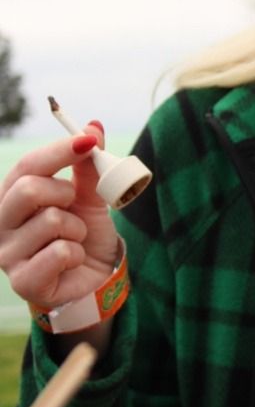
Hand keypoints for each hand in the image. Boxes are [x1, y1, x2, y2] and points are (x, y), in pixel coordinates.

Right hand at [0, 122, 119, 311]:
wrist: (94, 278)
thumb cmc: (83, 234)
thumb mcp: (89, 197)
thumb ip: (88, 167)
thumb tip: (93, 125)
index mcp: (11, 196)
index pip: (27, 166)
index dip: (59, 150)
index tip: (88, 141)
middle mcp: (0, 222)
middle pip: (29, 189)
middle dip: (65, 193)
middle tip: (74, 205)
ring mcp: (6, 253)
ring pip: (51, 220)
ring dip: (77, 228)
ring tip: (73, 239)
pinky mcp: (23, 281)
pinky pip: (59, 252)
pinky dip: (76, 253)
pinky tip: (71, 261)